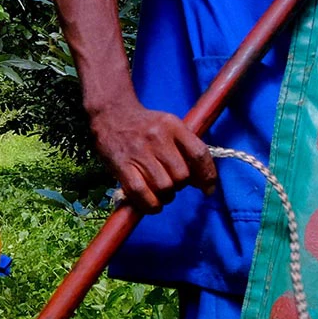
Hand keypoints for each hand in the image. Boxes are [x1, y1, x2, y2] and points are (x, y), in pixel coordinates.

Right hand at [88, 102, 215, 210]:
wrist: (110, 114)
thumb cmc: (144, 126)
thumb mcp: (168, 126)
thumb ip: (186, 149)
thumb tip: (202, 183)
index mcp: (173, 125)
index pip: (199, 154)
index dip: (208, 176)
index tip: (207, 190)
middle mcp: (157, 137)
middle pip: (181, 175)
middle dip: (180, 185)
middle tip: (170, 182)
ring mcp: (138, 151)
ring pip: (164, 187)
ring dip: (165, 196)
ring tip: (159, 191)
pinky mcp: (121, 165)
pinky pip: (141, 193)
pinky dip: (150, 205)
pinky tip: (151, 204)